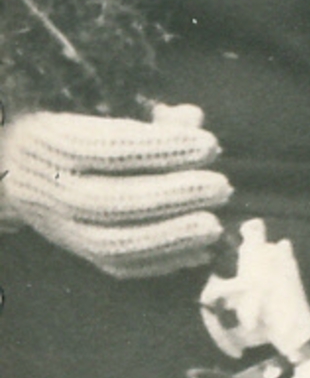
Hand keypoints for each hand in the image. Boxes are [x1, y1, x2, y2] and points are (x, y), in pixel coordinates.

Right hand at [0, 102, 229, 278]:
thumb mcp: (101, 110)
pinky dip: (160, 263)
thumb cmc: (76, 130)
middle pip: (112, 200)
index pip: (109, 148)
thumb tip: (193, 119)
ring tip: (215, 226)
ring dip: (170, 238)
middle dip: (173, 196)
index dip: (162, 149)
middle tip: (221, 187)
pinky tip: (197, 252)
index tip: (209, 146)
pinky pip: (116, 267)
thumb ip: (149, 115)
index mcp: (53, 142)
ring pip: (112, 243)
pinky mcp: (74, 251)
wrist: (16, 169)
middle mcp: (50, 188)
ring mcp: (59, 226)